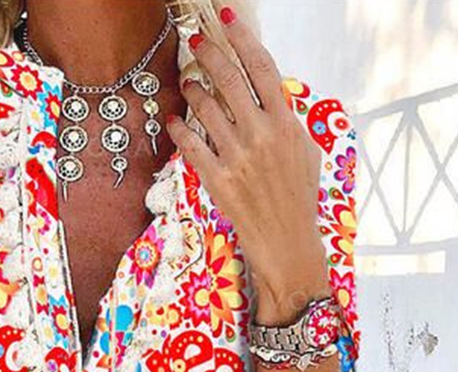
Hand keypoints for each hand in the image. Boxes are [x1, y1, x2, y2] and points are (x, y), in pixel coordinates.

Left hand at [168, 8, 329, 323]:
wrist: (287, 242)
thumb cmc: (298, 198)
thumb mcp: (304, 153)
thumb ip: (287, 121)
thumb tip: (273, 95)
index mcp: (286, 124)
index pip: (262, 69)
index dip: (243, 40)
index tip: (228, 20)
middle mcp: (262, 136)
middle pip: (230, 81)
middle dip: (210, 55)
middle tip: (196, 41)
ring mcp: (238, 158)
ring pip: (207, 109)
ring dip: (193, 90)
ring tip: (187, 82)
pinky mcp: (218, 180)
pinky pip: (192, 145)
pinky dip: (180, 128)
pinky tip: (174, 119)